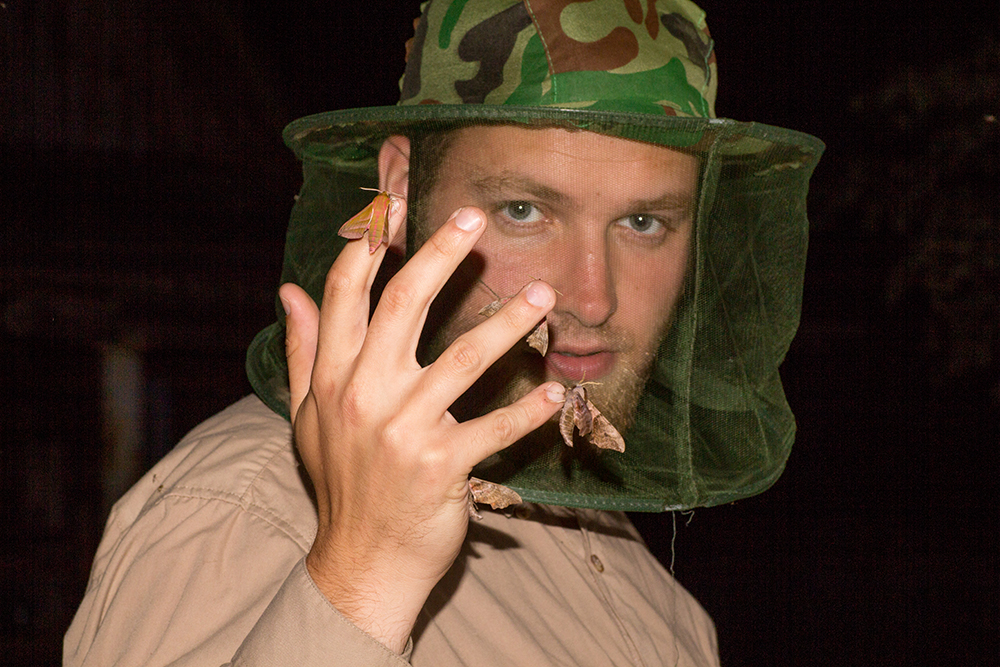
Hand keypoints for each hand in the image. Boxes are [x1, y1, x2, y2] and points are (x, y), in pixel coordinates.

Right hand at [280, 200, 562, 652]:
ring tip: (542, 296)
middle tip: (474, 219)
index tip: (392, 212)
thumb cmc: (340, 482)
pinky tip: (554, 391)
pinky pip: (494, 430)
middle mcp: (366, 394)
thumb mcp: (308, 415)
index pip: (347, 298)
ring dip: (508, 324)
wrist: (361, 561)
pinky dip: (527, 412)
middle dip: (440, 255)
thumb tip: (289, 292)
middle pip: (406, 306)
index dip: (368, 250)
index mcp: (335, 377)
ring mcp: (405, 430)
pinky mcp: (443, 466)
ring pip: (464, 360)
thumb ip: (305, 350)